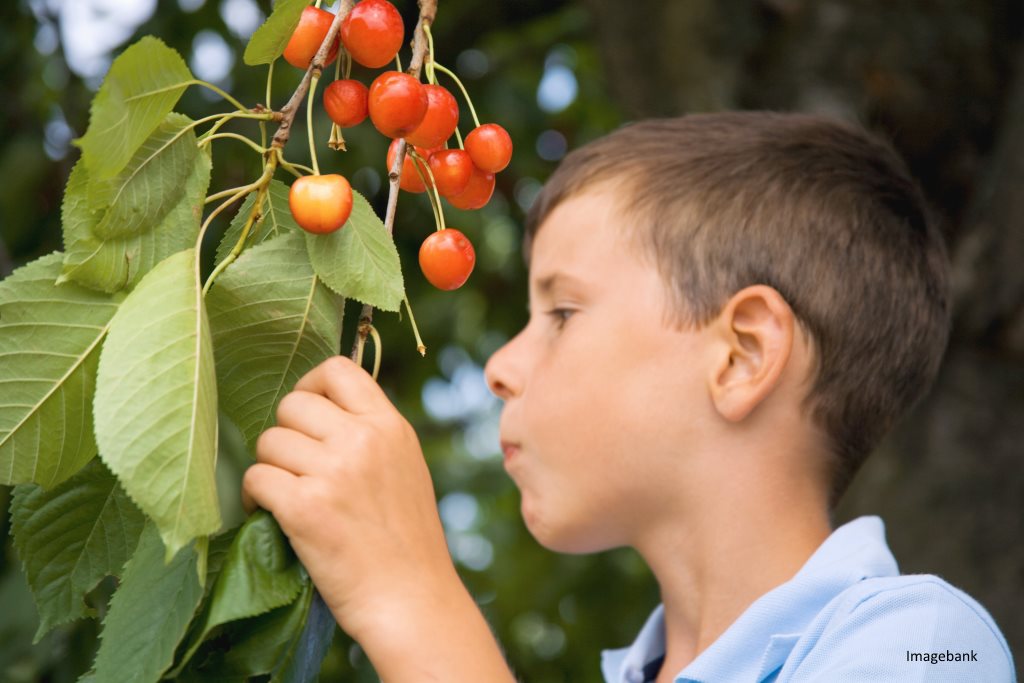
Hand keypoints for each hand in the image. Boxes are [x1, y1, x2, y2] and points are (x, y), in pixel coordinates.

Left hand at [241, 355, 455, 640]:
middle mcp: (362, 440)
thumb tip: (320, 412)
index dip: (310, 387)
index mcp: (390, 426)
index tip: (307, 417)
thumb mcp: (406, 467)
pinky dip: (254, 497)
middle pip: (292, 405)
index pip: (337, 370)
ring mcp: (333, 472)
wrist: (413, 600)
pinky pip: (255, 478)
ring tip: (286, 497)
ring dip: (270, 469)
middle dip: (285, 435)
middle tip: (295, 469)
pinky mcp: (305, 508)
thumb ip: (371, 435)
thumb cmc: (408, 543)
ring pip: (268, 442)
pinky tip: (272, 514)